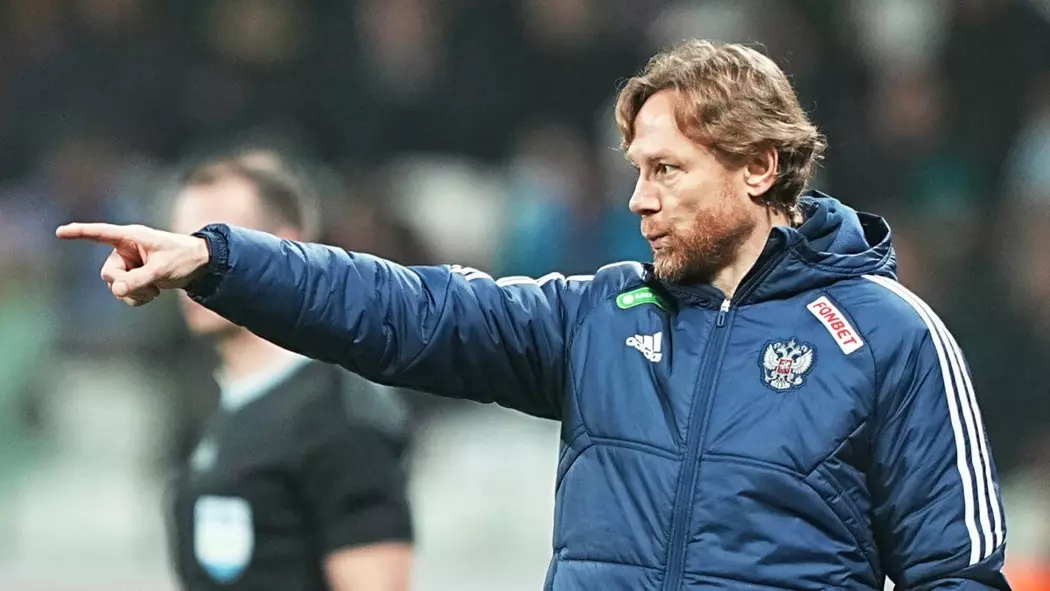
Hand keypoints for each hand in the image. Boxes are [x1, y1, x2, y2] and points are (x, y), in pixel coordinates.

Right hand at [55, 223, 211, 306]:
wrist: (200, 266)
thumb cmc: (184, 258)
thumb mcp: (163, 269)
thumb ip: (139, 280)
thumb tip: (118, 291)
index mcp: (131, 237)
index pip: (101, 234)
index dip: (80, 233)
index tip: (60, 232)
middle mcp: (126, 250)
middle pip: (108, 273)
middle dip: (125, 284)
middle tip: (149, 286)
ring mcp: (129, 265)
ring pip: (116, 286)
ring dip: (134, 294)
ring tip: (155, 290)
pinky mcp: (134, 278)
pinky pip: (124, 294)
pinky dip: (136, 298)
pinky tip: (153, 294)